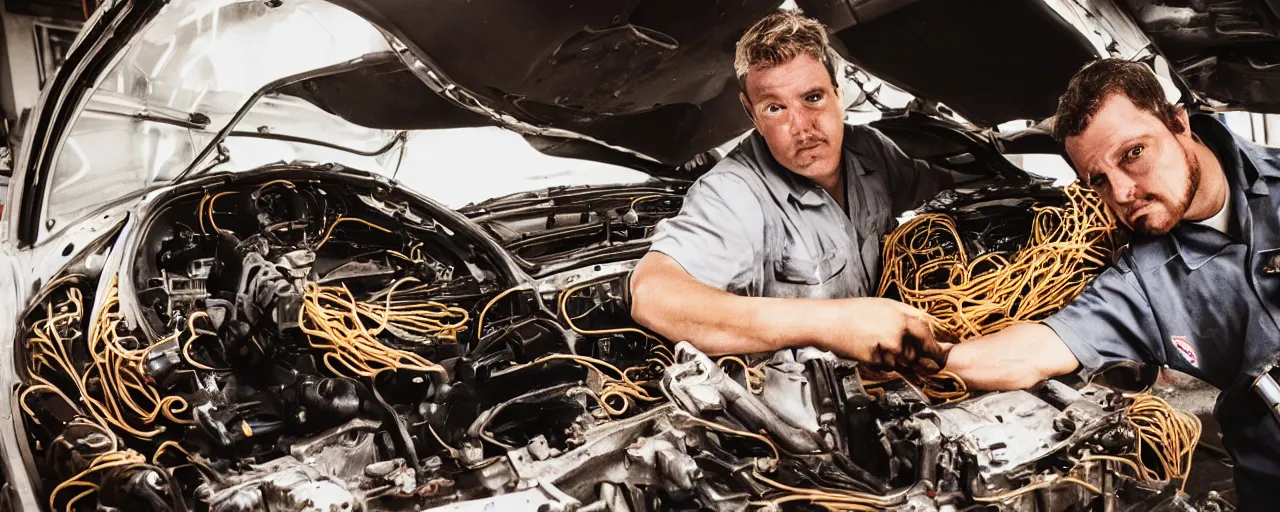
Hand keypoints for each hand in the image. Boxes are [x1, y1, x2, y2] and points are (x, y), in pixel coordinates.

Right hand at [816, 298, 952, 376]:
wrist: (830, 322)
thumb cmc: (856, 311)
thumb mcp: (886, 304)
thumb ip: (910, 314)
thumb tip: (929, 323)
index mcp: (903, 319)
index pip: (928, 338)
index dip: (934, 348)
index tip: (938, 354)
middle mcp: (898, 336)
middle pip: (915, 354)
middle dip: (912, 354)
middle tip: (897, 348)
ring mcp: (887, 350)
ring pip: (902, 362)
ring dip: (896, 358)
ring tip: (878, 344)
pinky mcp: (876, 361)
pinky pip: (887, 367)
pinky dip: (883, 362)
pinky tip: (870, 349)